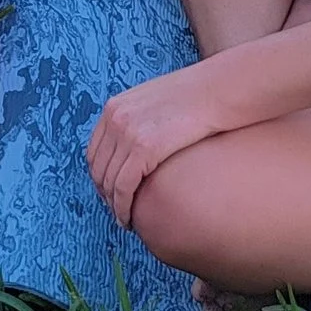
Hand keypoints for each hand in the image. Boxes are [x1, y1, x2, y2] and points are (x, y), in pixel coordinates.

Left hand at [86, 64, 222, 230]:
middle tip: (117, 211)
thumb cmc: (193, 98)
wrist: (216, 90)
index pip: (94, 152)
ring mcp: (127, 132)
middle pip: (98, 168)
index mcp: (114, 106)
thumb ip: (137, 120)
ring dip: (113, 205)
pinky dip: (122, 208)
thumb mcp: (153, 102)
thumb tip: (134, 145)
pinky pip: (123, 187)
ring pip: (109, 182)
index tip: (109, 193)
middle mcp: (115, 117)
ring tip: (125, 219)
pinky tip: (129, 219)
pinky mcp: (143, 148)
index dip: (100, 177)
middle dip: (105, 194)